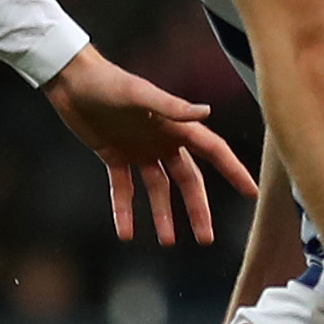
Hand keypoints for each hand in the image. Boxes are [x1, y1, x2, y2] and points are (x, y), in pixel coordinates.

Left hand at [42, 46, 259, 244]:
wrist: (72, 81)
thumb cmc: (108, 83)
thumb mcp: (139, 95)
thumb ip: (171, 106)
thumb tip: (207, 113)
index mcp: (175, 126)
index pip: (214, 151)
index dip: (233, 171)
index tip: (251, 192)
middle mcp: (163, 140)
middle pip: (188, 181)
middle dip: (197, 209)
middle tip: (205, 239)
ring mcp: (140, 150)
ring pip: (158, 190)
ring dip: (163, 215)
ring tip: (167, 243)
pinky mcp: (115, 156)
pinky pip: (123, 189)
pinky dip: (124, 210)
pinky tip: (126, 233)